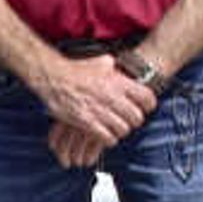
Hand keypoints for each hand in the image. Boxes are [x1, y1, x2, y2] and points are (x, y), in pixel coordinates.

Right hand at [29, 52, 153, 158]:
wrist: (54, 78)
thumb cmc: (76, 69)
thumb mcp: (100, 61)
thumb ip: (114, 66)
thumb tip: (118, 64)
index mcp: (119, 82)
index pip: (147, 98)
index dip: (149, 105)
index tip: (145, 108)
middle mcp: (112, 97)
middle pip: (136, 117)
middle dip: (134, 121)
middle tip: (129, 121)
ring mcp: (100, 111)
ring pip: (122, 129)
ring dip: (120, 131)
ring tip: (116, 129)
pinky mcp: (87, 122)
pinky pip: (106, 137)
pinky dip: (108, 139)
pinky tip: (106, 136)